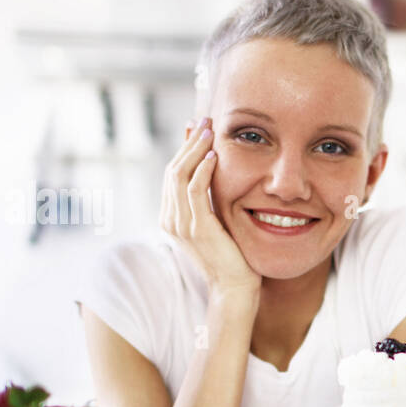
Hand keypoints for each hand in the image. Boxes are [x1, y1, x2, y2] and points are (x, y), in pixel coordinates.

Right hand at [160, 117, 260, 300]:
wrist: (234, 286)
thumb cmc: (231, 254)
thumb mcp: (216, 220)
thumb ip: (209, 198)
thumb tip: (211, 170)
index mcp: (171, 216)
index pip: (172, 173)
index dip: (184, 147)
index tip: (198, 127)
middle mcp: (170, 219)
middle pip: (172, 169)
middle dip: (189, 142)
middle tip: (204, 120)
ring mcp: (181, 225)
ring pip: (180, 175)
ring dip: (195, 149)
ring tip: (209, 130)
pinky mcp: (198, 229)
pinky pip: (195, 191)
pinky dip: (203, 169)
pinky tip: (215, 155)